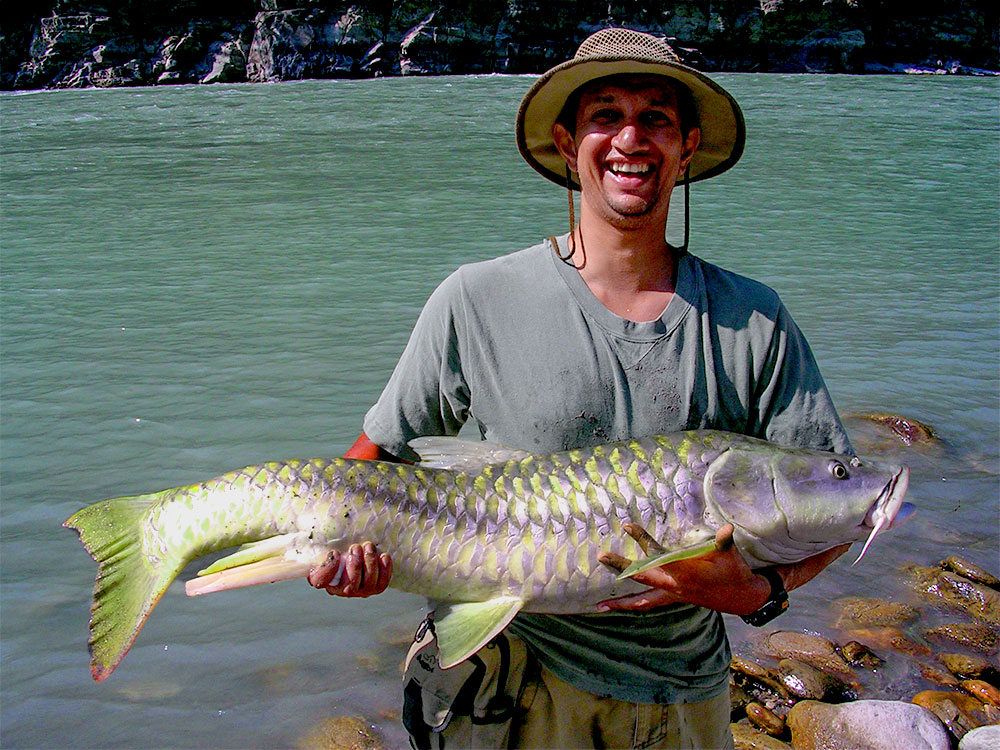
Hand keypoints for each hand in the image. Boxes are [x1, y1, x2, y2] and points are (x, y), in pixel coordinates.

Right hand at [307, 541, 391, 597]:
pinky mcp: (375, 587)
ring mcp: (360, 591)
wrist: (356, 552)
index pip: (320, 580)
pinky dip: (385, 570)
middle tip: (355, 547)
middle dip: (355, 565)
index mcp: (323, 579)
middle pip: (350, 586)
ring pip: (368, 584)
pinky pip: (382, 583)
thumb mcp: (324, 546)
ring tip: (368, 546)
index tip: (335, 553)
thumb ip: (323, 548)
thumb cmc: (337, 549)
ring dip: (370, 563)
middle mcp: (341, 590)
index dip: (328, 569)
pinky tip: (384, 556)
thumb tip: (332, 553)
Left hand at [597, 523, 768, 614]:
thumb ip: (724, 541)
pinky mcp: (673, 600)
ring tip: (599, 606)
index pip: (658, 555)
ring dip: (621, 602)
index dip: (642, 540)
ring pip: (642, 601)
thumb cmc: (734, 572)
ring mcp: (672, 596)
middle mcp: (674, 587)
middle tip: (601, 556)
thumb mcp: (730, 555)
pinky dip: (634, 606)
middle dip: (620, 566)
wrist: (742, 597)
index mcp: (685, 573)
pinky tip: (621, 607)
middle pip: (641, 576)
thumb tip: (728, 528)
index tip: (626, 526)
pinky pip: (649, 605)